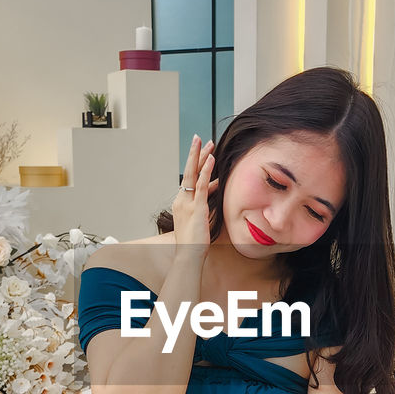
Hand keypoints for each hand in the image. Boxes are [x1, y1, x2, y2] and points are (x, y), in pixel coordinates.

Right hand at [172, 134, 217, 252]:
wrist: (188, 255)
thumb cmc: (194, 243)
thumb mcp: (200, 220)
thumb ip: (205, 206)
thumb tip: (213, 196)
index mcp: (181, 203)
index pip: (189, 180)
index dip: (196, 166)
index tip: (203, 154)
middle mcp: (181, 200)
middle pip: (188, 171)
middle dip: (195, 154)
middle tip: (199, 138)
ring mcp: (188, 203)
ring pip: (193, 174)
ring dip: (200, 156)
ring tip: (206, 142)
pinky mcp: (196, 207)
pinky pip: (201, 185)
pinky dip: (206, 171)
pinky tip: (211, 159)